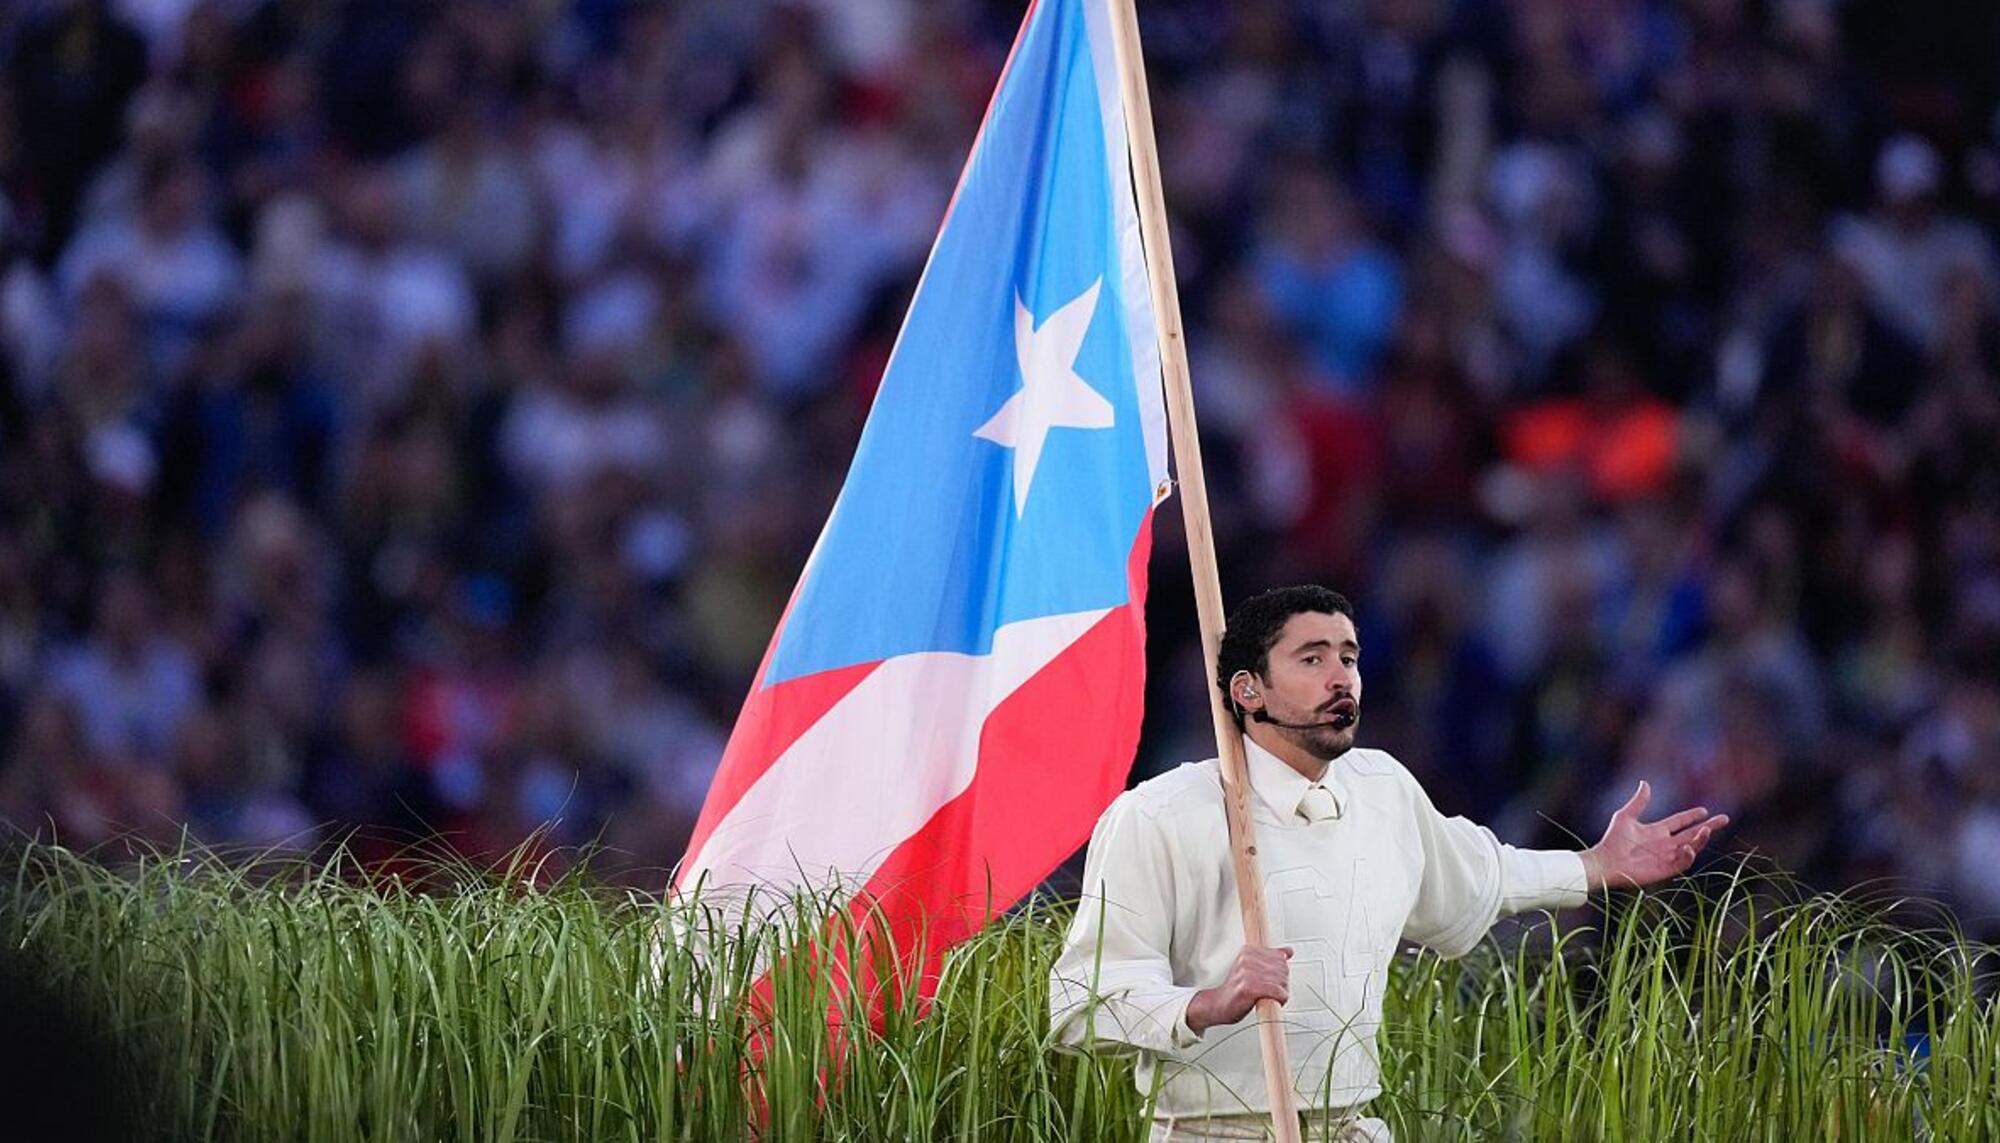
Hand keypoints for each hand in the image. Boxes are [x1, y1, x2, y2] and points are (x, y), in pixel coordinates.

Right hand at [1185, 946, 1290, 1033]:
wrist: (1218, 1004)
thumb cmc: (1236, 989)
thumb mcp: (1253, 968)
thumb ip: (1271, 958)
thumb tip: (1288, 951)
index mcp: (1248, 951)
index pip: (1280, 958)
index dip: (1280, 973)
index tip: (1270, 980)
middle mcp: (1247, 959)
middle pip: (1283, 969)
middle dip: (1282, 983)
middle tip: (1271, 991)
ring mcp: (1247, 973)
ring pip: (1281, 981)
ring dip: (1281, 993)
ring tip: (1268, 996)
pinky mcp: (1249, 988)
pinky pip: (1276, 992)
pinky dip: (1279, 999)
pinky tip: (1270, 1001)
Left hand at [1581, 781, 1729, 890]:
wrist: (1605, 861)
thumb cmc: (1612, 840)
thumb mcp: (1626, 816)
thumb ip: (1639, 802)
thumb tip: (1645, 783)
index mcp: (1657, 831)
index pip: (1680, 822)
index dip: (1692, 816)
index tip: (1704, 810)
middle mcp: (1664, 844)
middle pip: (1692, 834)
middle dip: (1709, 827)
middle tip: (1724, 818)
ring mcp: (1666, 857)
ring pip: (1691, 847)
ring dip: (1701, 839)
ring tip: (1707, 830)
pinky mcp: (1664, 869)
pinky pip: (1682, 863)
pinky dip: (1688, 855)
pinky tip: (1689, 847)